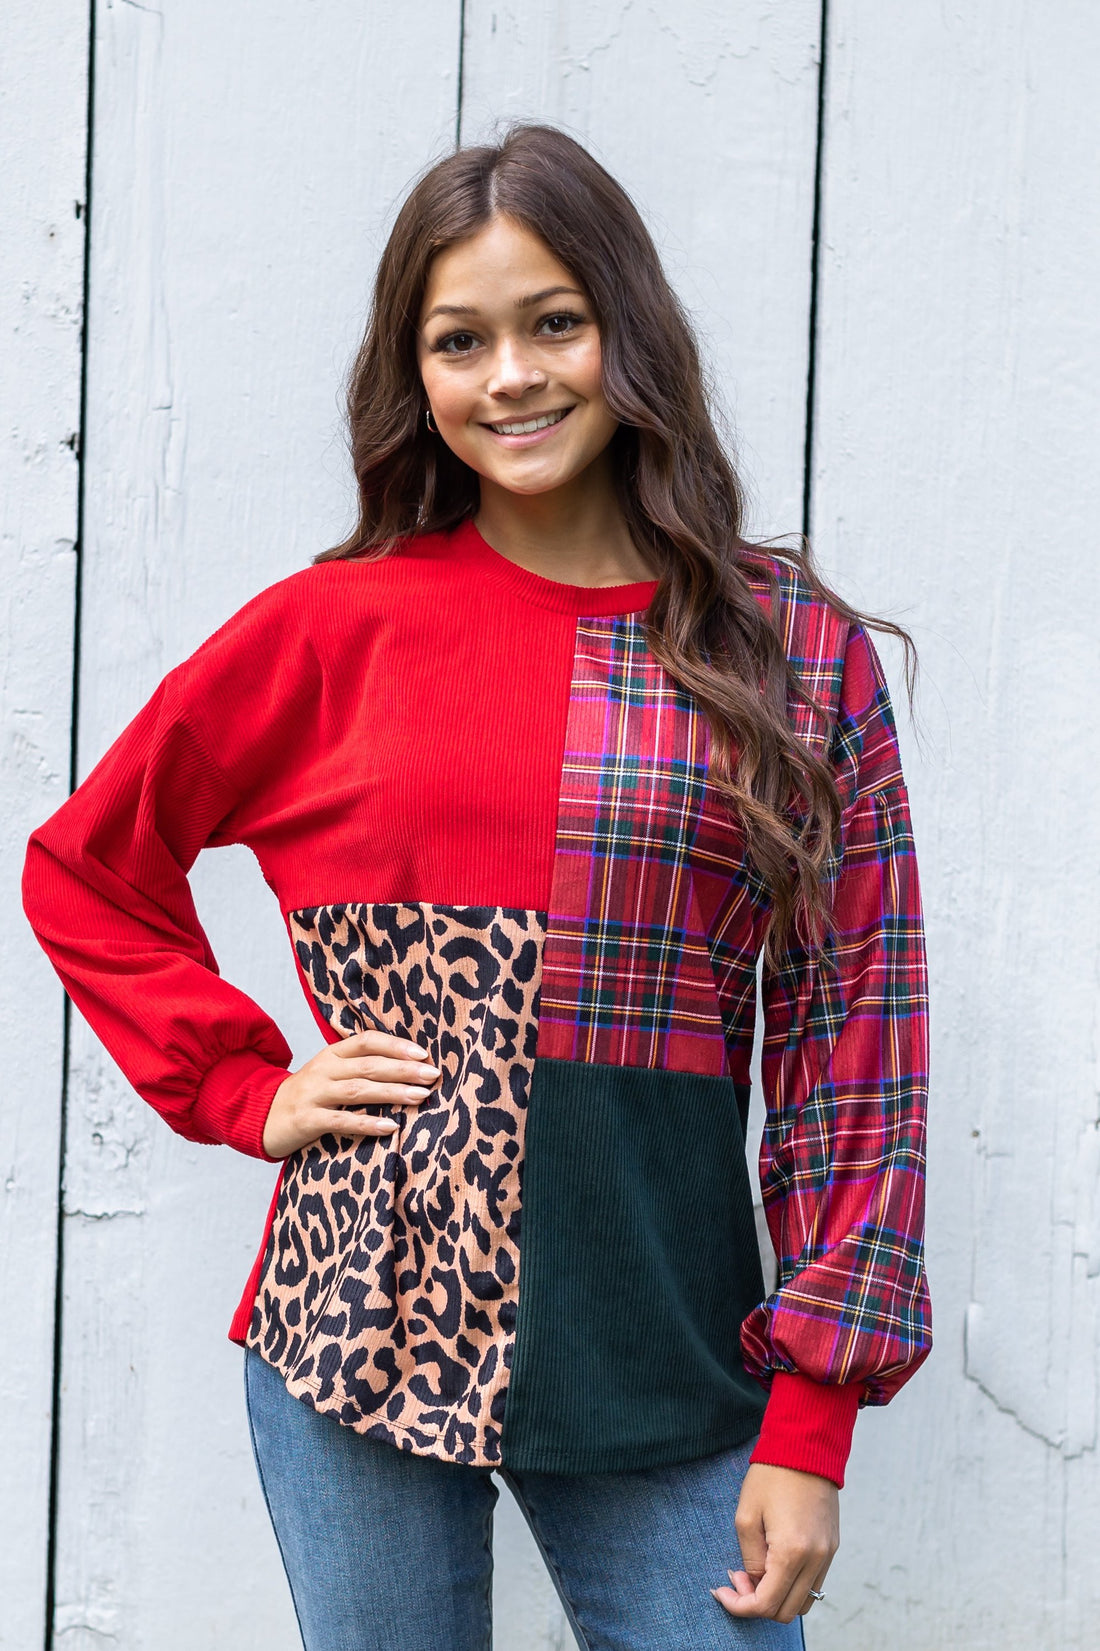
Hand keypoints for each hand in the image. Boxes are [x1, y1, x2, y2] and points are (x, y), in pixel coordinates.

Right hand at [262, 1030, 439, 1158]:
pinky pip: (341, 1121)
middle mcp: (323, 1070)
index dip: (395, 1045)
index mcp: (331, 1054)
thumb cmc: (309, 1095)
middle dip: (403, 1069)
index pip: (366, 1041)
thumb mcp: (330, 1072)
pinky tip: (390, 1126)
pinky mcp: (307, 1120)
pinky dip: (367, 1123)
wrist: (261, 1116)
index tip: (423, 1053)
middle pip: (368, 1065)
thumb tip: (409, 1066)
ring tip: (420, 1097)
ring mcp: (314, 1095)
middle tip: (432, 1075)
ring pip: (358, 1090)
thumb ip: (360, 1066)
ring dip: (392, 1093)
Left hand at [711, 1462, 838, 1624]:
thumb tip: (754, 1584)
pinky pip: (814, 1584)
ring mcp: (827, 1555)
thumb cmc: (771, 1476)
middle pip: (786, 1611)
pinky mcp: (832, 1547)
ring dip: (777, 1598)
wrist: (805, 1447)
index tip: (722, 1590)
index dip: (739, 1606)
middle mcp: (815, 1560)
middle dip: (756, 1604)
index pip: (766, 1604)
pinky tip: (774, 1564)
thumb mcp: (746, 1516)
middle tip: (737, 1578)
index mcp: (791, 1552)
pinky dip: (793, 1586)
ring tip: (755, 1572)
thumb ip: (750, 1558)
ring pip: (803, 1603)